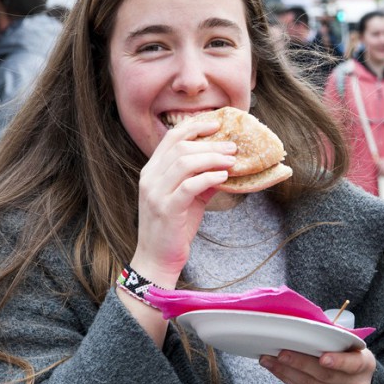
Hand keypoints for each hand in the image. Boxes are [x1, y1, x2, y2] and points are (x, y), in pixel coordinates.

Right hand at [132, 119, 237, 285]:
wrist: (157, 258)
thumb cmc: (174, 227)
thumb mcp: (188, 198)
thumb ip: (201, 179)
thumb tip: (226, 164)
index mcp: (152, 170)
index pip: (171, 138)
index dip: (194, 127)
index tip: (217, 125)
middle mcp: (150, 177)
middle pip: (181, 147)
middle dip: (211, 144)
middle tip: (233, 146)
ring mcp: (156, 193)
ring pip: (185, 162)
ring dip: (213, 158)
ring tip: (233, 160)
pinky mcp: (167, 209)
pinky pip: (189, 185)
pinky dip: (209, 177)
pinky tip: (224, 176)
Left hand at [261, 348, 376, 383]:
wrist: (354, 383)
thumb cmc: (348, 356)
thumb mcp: (349, 346)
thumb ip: (334, 339)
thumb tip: (304, 327)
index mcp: (365, 364)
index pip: (353, 364)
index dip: (338, 361)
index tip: (323, 358)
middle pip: (325, 375)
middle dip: (300, 363)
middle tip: (281, 353)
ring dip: (286, 372)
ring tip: (269, 360)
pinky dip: (288, 380)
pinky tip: (277, 370)